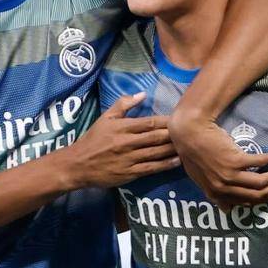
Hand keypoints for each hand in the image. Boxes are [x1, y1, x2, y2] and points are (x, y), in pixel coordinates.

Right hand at [62, 92, 180, 188]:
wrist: (79, 164)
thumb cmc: (93, 139)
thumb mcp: (105, 117)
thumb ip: (123, 104)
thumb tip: (142, 94)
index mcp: (122, 127)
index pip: (149, 122)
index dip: (165, 121)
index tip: (179, 118)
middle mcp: (127, 142)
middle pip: (156, 137)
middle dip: (173, 135)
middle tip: (189, 132)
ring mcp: (129, 159)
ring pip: (156, 153)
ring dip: (172, 149)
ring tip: (188, 145)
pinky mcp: (130, 173)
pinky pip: (151, 168)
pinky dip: (165, 165)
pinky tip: (177, 162)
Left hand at [169, 110, 267, 211]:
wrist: (188, 131)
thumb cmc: (191, 150)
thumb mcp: (198, 176)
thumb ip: (212, 191)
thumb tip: (226, 208)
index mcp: (214, 193)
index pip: (243, 202)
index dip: (260, 200)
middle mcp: (223, 187)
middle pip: (255, 195)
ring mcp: (230, 175)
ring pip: (261, 182)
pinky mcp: (236, 160)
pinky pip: (260, 162)